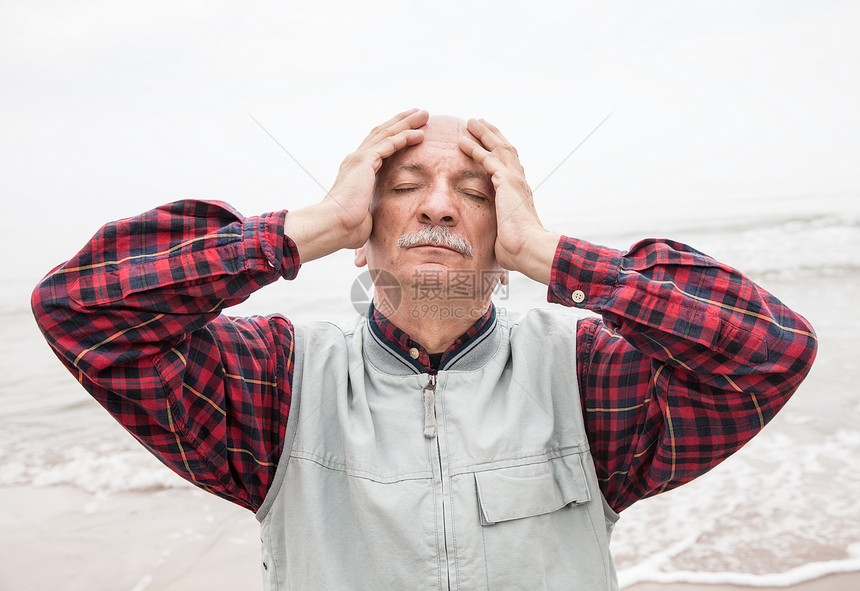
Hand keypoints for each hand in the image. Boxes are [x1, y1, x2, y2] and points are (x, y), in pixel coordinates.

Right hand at [285, 109, 427, 262]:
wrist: (333, 226)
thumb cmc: (346, 229)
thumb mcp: (365, 216)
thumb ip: (372, 212)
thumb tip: (377, 223)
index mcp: (356, 171)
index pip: (377, 146)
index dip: (394, 135)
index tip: (411, 129)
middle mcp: (356, 160)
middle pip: (382, 133)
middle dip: (402, 122)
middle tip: (420, 113)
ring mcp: (359, 159)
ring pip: (387, 133)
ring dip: (407, 123)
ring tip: (424, 114)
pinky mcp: (364, 162)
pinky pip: (389, 144)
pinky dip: (405, 137)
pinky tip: (420, 134)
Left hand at [459, 119, 558, 283]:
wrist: (528, 249)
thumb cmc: (517, 250)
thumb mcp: (503, 235)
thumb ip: (496, 229)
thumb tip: (488, 241)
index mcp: (519, 193)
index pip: (509, 165)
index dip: (498, 151)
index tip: (488, 142)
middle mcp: (519, 182)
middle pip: (506, 150)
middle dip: (492, 135)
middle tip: (479, 123)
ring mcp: (514, 180)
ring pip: (499, 148)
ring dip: (484, 134)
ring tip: (472, 122)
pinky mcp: (507, 182)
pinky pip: (489, 159)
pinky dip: (476, 148)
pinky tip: (463, 141)